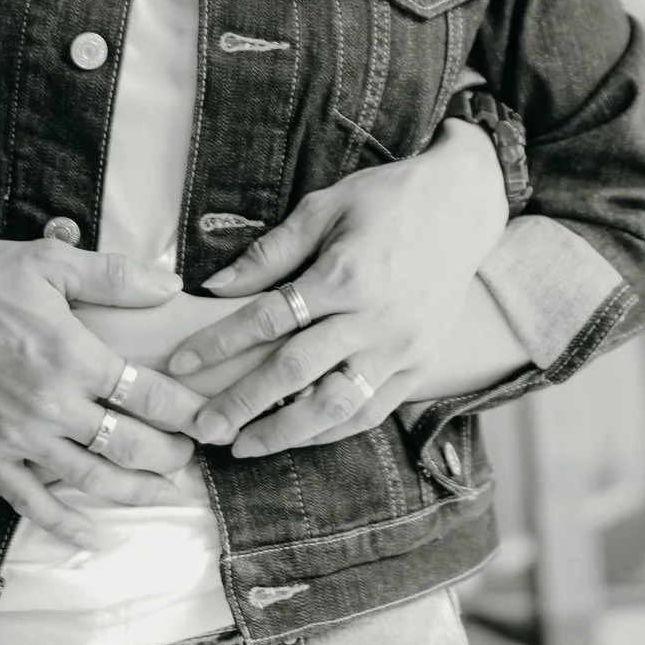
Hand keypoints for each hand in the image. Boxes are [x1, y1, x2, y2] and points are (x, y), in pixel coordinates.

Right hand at [0, 241, 211, 546]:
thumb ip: (115, 276)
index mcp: (74, 355)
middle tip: (192, 455)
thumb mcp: (49, 263)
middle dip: (170, 454)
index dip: (188, 411)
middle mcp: (51, 404)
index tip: (211, 420)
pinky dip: (63, 523)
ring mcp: (16, 436)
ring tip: (164, 495)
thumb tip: (171, 284)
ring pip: (90, 479)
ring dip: (133, 492)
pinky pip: (29, 501)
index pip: (150, 393)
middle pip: (129, 444)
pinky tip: (89, 534)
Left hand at [175, 120, 507, 456]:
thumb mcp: (325, 207)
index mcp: (346, 274)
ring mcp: (402, 346)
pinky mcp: (422, 363)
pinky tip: (298, 436)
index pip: (269, 318)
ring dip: (286, 432)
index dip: (220, 343)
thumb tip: (216, 287)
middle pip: (296, 371)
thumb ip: (271, 252)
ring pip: (336, 404)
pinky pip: (372, 409)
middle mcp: (375, 318)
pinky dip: (332, 429)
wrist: (462, 204)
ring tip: (243, 446)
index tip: (181, 364)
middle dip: (242, 403)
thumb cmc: (386, 198)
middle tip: (202, 428)